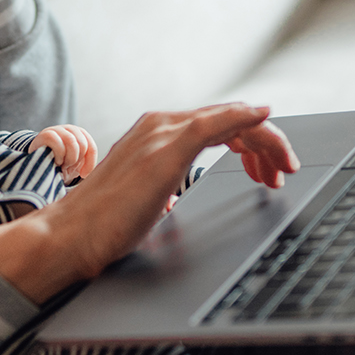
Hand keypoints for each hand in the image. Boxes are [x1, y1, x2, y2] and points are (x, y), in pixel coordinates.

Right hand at [0, 103, 297, 301]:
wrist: (71, 235)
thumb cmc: (102, 225)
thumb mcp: (144, 197)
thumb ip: (161, 186)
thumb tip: (171, 198)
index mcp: (152, 134)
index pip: (214, 126)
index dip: (249, 144)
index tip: (266, 171)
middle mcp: (157, 125)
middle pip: (228, 119)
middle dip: (264, 144)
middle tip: (283, 172)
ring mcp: (160, 133)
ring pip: (230, 120)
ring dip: (265, 141)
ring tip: (281, 169)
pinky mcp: (166, 148)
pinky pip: (217, 124)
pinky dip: (245, 119)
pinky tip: (265, 121)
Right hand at [30, 125, 98, 181]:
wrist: (37, 163)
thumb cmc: (60, 165)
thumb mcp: (76, 164)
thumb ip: (88, 162)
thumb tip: (102, 172)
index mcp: (80, 134)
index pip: (91, 147)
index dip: (90, 163)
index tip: (83, 174)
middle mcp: (70, 129)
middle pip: (83, 144)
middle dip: (76, 160)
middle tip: (68, 167)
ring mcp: (58, 129)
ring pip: (72, 143)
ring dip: (68, 158)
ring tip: (61, 164)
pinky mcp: (46, 134)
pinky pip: (59, 144)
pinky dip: (59, 156)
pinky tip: (54, 161)